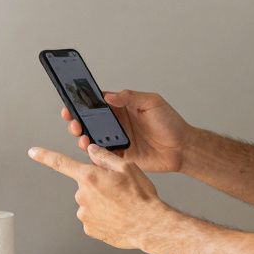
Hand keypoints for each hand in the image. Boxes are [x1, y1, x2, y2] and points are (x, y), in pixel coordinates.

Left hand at [27, 143, 169, 249]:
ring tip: (121, 206)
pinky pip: (93, 218)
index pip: (60, 163)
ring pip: (89, 202)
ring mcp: (84, 214)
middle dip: (98, 185)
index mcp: (90, 177)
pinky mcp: (89, 229)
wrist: (150, 225)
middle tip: (119, 191)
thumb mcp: (128, 167)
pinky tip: (117, 217)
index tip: (33, 152)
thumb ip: (105, 156)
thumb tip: (92, 150)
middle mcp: (83, 195)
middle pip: (85, 185)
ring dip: (101, 202)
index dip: (44, 156)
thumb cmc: (141, 198)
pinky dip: (103, 217)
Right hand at [60, 89, 190, 172]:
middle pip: (89, 122)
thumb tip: (108, 96)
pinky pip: (102, 157)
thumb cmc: (170, 123)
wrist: (182, 148)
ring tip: (83, 139)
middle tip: (75, 124)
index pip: (96, 104)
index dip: (81, 104)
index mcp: (121, 108)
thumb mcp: (151, 102)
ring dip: (83, 139)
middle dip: (77, 122)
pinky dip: (94, 156)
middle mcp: (116, 124)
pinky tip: (93, 153)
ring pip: (92, 140)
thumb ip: (129, 97)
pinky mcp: (120, 157)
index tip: (70, 104)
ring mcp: (117, 141)